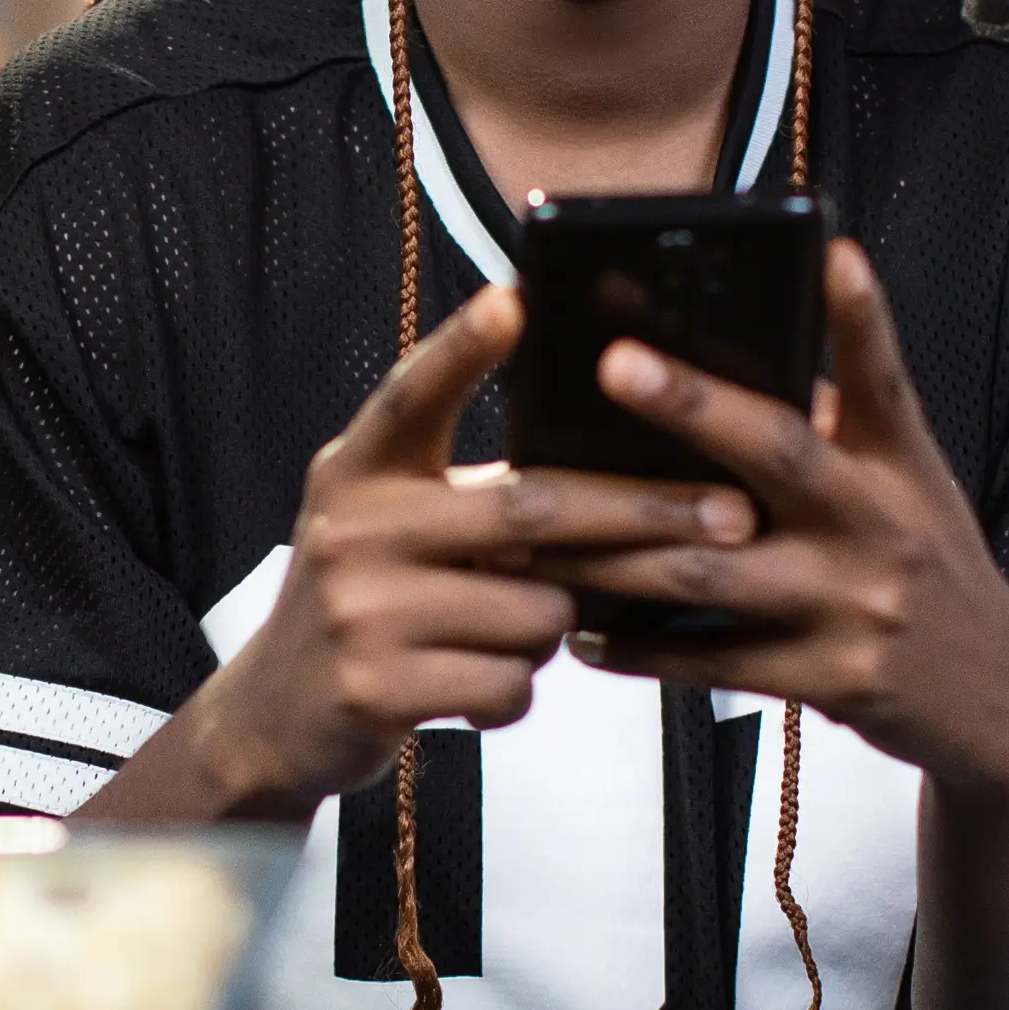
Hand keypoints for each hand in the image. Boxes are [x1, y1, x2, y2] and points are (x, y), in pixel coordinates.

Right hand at [151, 282, 754, 819]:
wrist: (277, 714)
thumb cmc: (374, 597)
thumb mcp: (393, 523)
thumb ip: (470, 494)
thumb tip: (612, 477)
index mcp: (360, 467)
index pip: (414, 391)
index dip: (464, 344)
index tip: (517, 296)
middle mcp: (353, 525)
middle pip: (530, 508)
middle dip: (642, 514)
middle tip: (731, 513)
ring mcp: (361, 607)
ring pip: (535, 613)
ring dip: (550, 630)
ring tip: (502, 632)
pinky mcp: (376, 686)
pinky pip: (508, 685)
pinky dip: (513, 692)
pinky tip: (471, 687)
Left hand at [543, 242, 1008, 799]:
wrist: (995, 698)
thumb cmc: (923, 567)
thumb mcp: (909, 491)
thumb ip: (837, 432)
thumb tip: (734, 363)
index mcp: (902, 465)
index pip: (883, 378)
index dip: (862, 316)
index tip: (832, 253)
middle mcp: (882, 524)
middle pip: (782, 454)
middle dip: (694, 407)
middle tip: (614, 363)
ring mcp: (857, 604)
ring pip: (713, 571)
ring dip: (613, 555)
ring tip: (533, 535)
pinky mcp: (832, 678)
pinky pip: (714, 663)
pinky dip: (640, 649)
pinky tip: (580, 634)